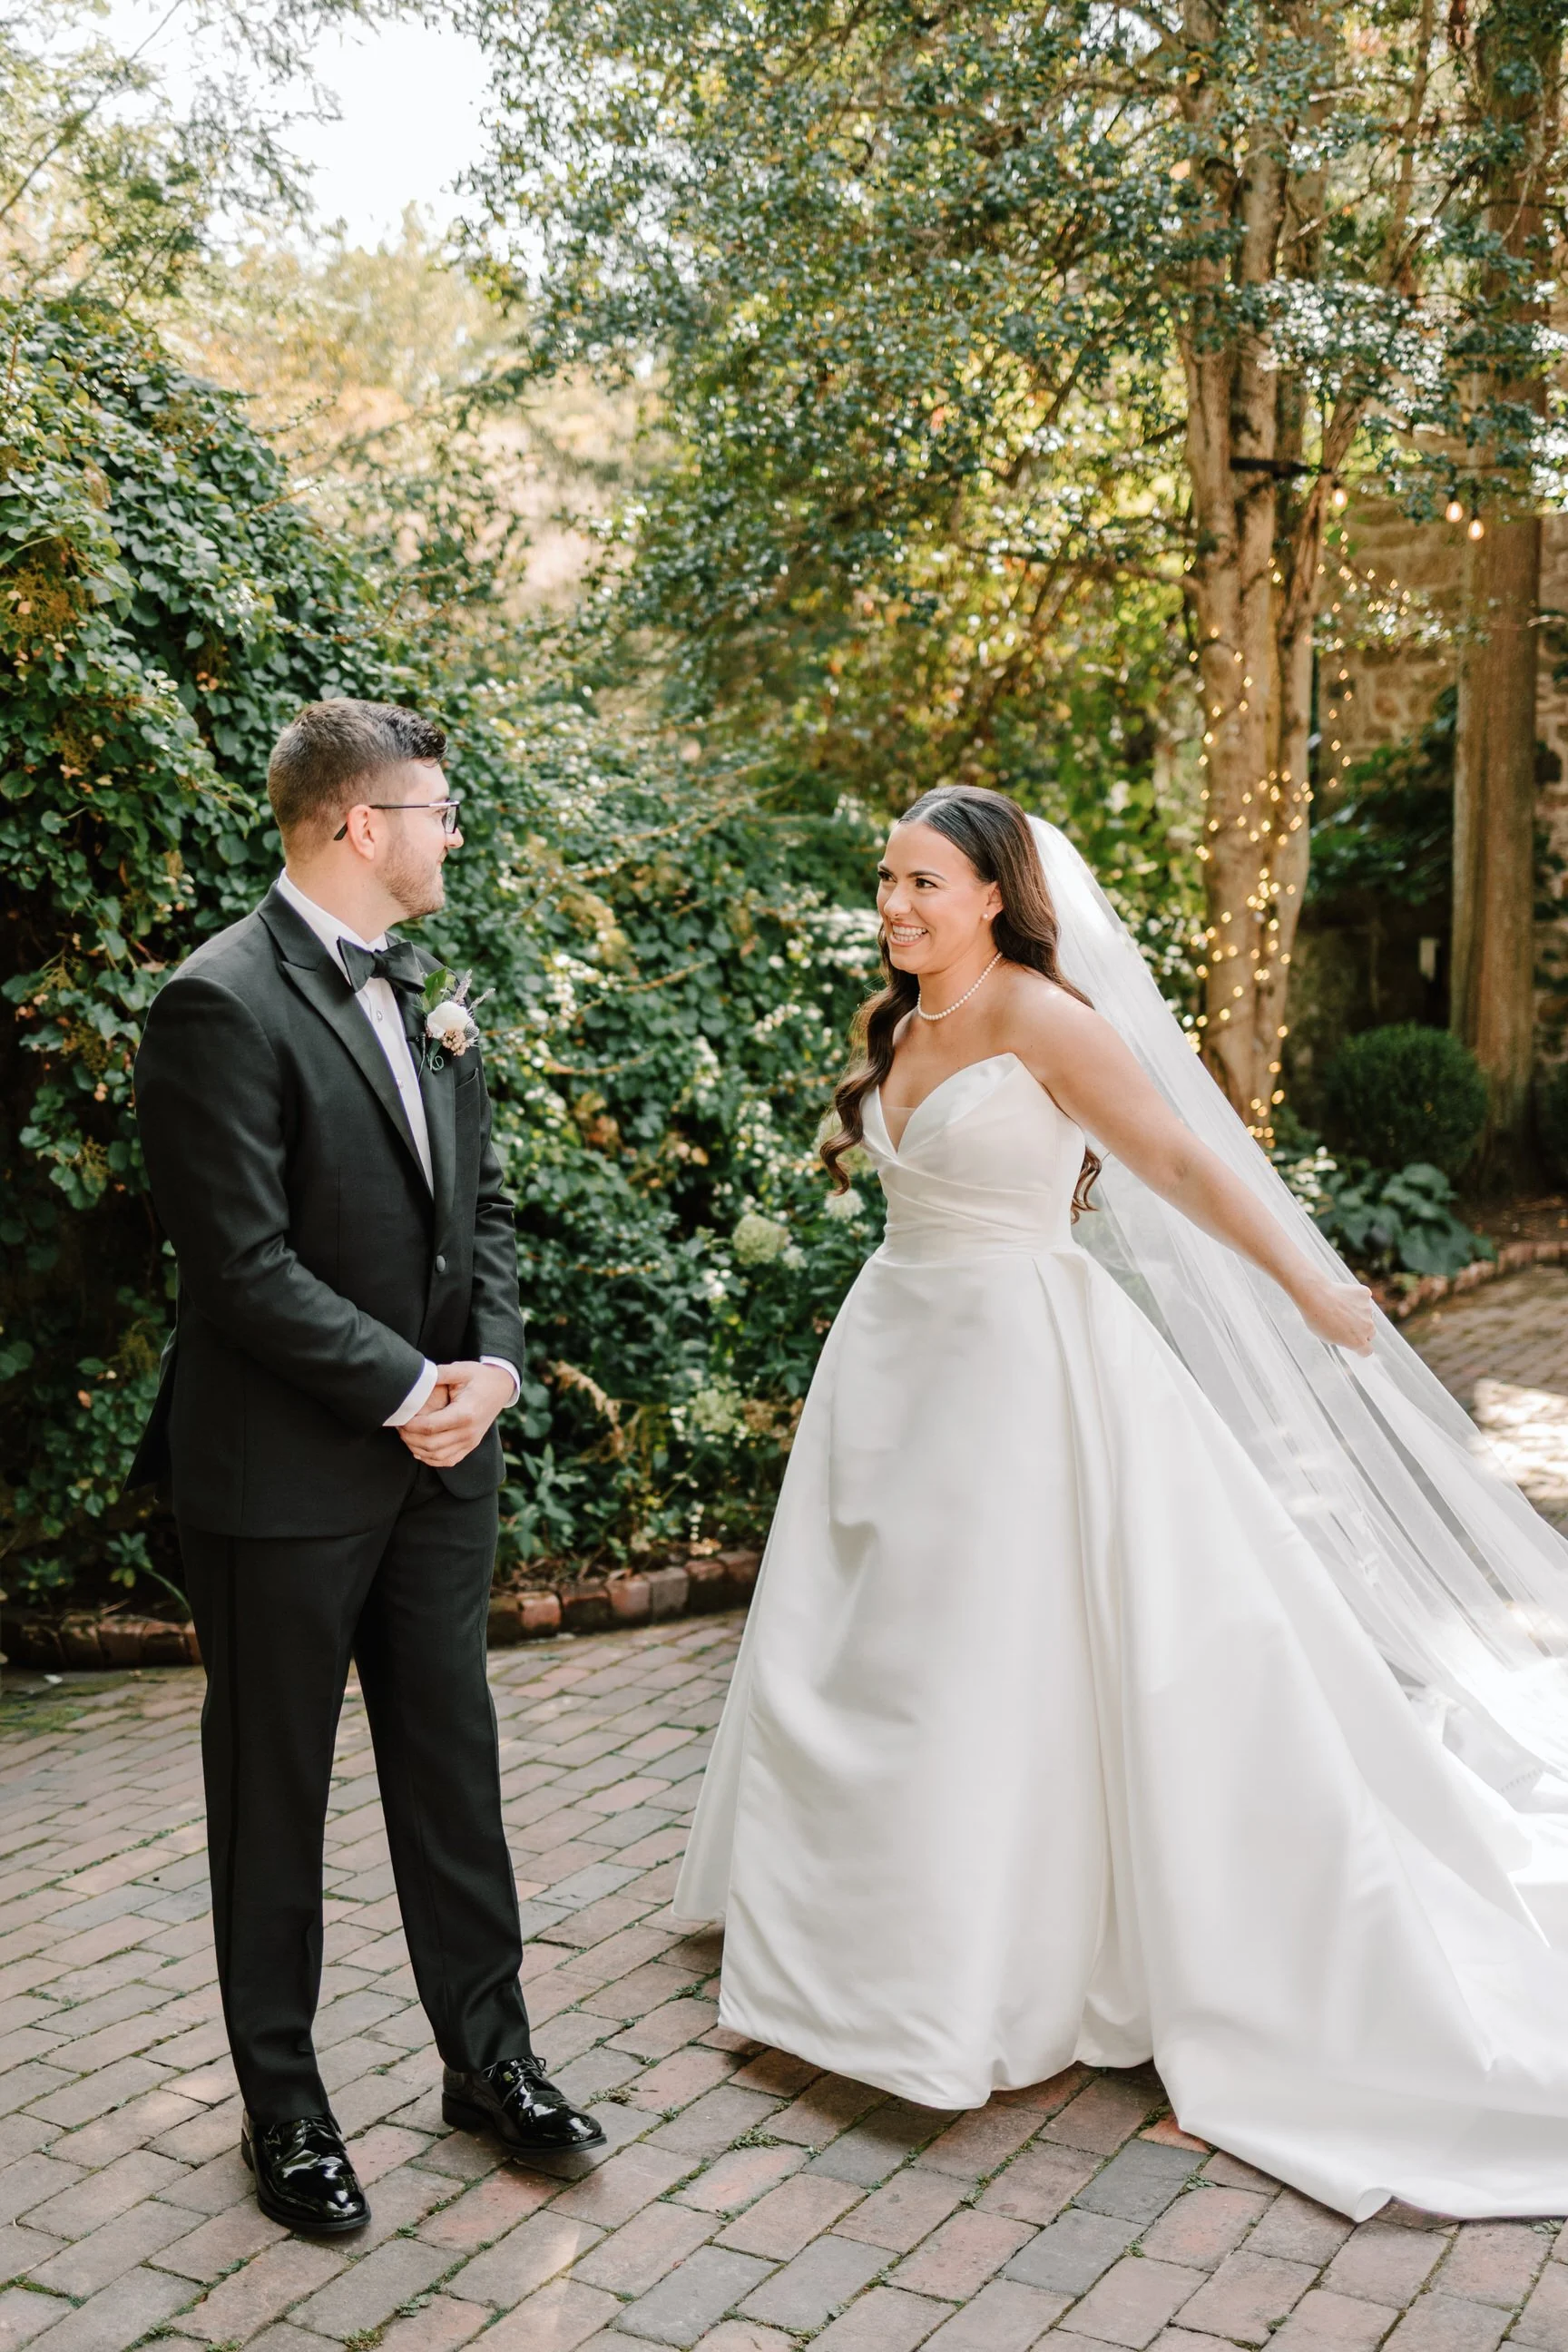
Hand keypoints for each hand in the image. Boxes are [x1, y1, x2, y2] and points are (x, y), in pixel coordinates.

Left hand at [398, 1361, 513, 1467]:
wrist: (501, 1388)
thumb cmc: (480, 1377)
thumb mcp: (461, 1369)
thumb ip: (440, 1373)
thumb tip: (418, 1377)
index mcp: (465, 1414)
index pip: (430, 1427)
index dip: (410, 1425)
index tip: (399, 1418)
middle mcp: (468, 1432)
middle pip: (430, 1445)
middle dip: (409, 1438)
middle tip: (399, 1426)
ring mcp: (470, 1442)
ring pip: (437, 1456)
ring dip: (417, 1449)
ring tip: (406, 1435)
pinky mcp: (470, 1446)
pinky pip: (447, 1460)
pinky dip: (430, 1459)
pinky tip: (419, 1449)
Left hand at [1297, 1276, 1376, 1355]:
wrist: (1314, 1297)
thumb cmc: (1317, 1319)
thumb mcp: (1328, 1338)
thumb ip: (1342, 1339)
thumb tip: (1345, 1335)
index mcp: (1358, 1342)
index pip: (1367, 1350)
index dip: (1361, 1347)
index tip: (1356, 1343)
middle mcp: (1367, 1327)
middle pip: (1369, 1332)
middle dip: (1360, 1329)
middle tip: (1345, 1322)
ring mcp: (1367, 1310)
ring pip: (1366, 1314)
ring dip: (1358, 1312)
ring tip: (1339, 1307)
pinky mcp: (1365, 1294)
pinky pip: (1363, 1297)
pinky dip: (1356, 1297)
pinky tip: (1343, 1295)